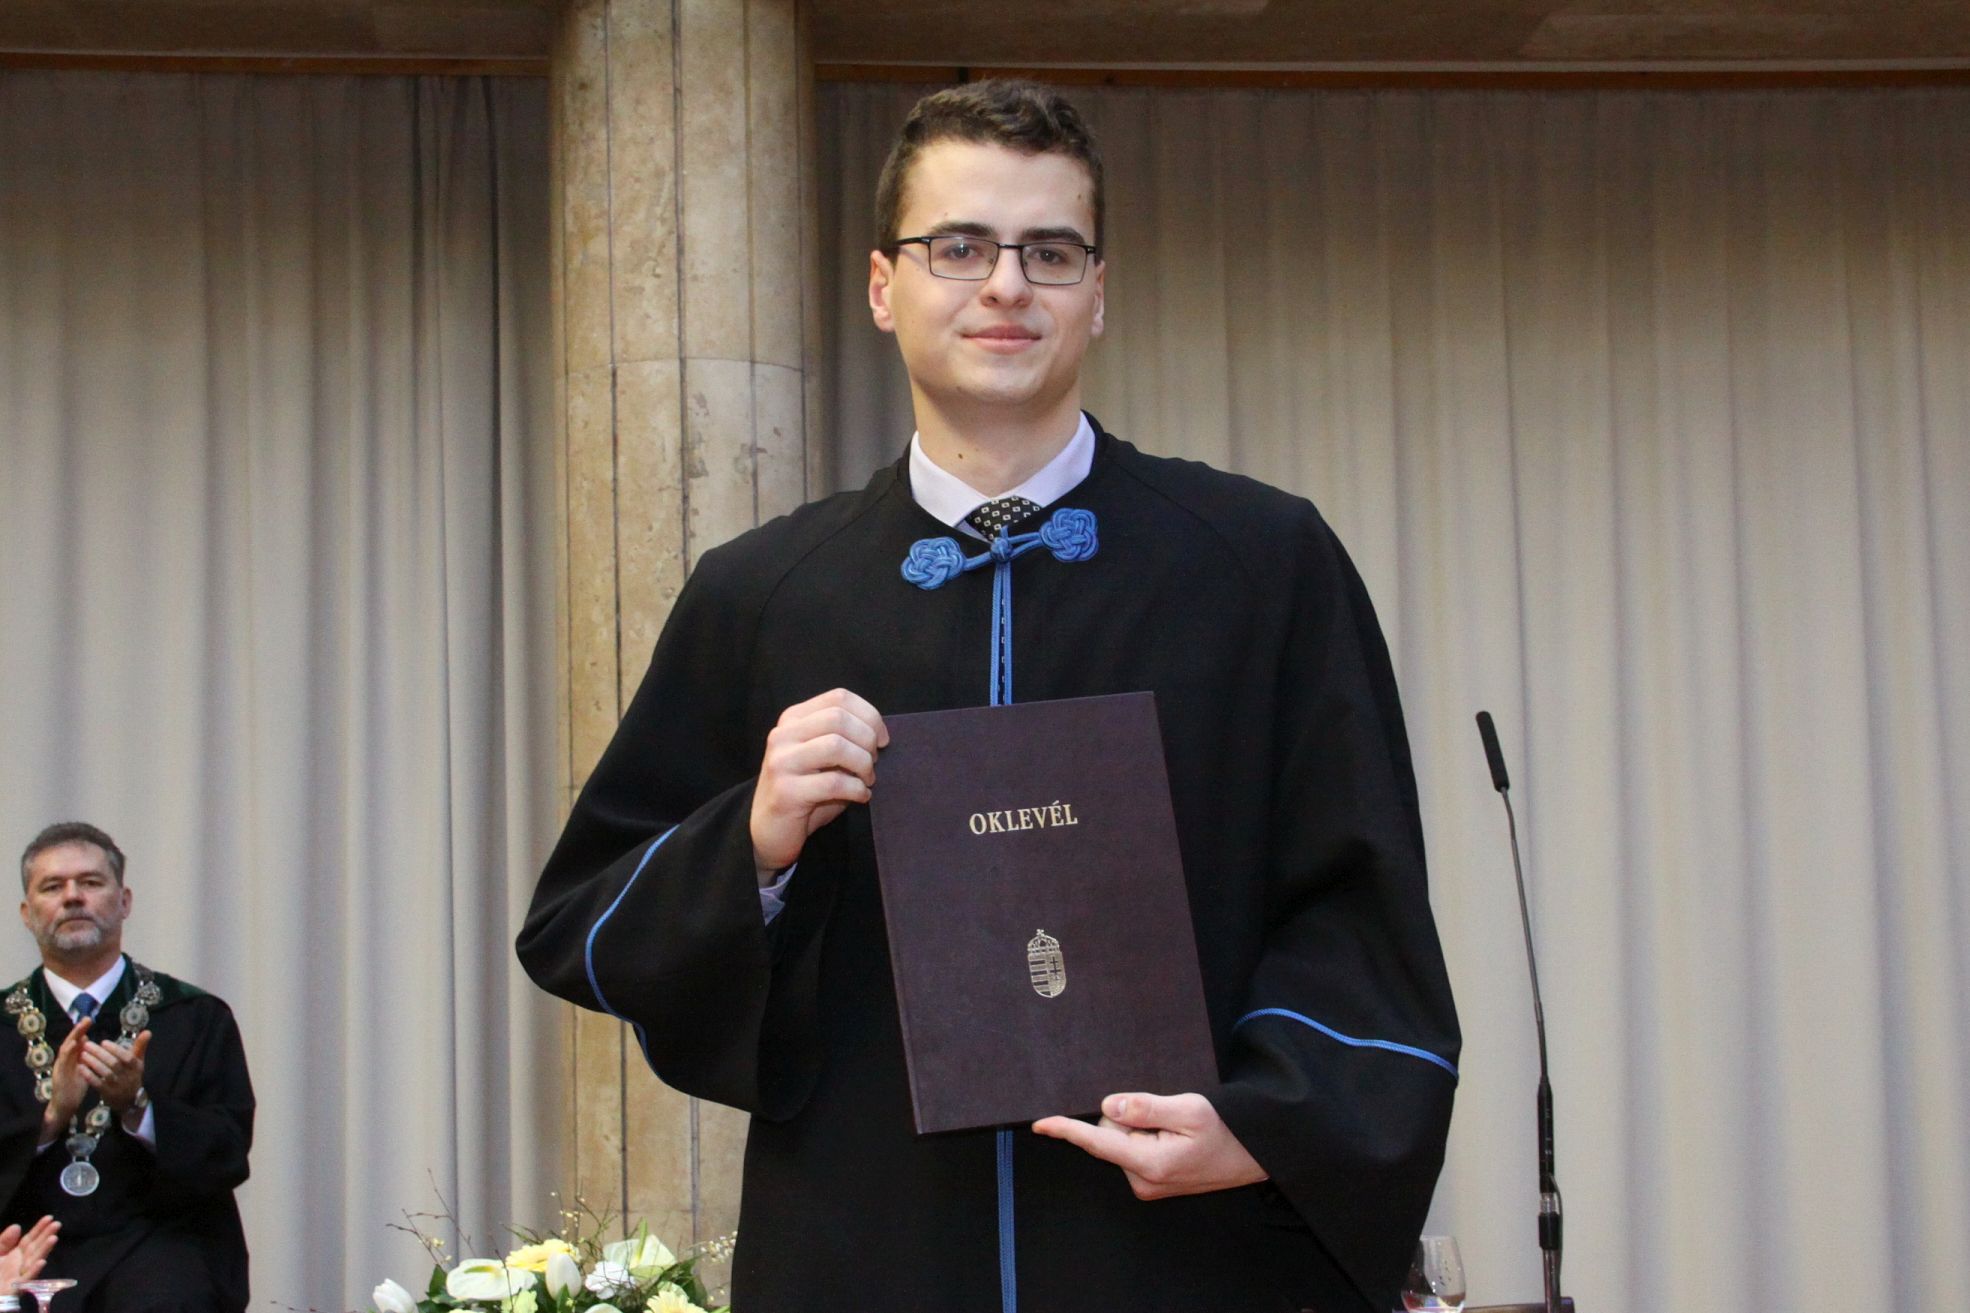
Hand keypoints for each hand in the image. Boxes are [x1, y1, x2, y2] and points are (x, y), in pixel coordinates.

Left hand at [0, 1216, 58, 1286]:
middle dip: (46, 1236)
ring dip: (45, 1250)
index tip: (49, 1218)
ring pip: (34, 1260)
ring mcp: (20, 1274)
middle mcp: (21, 1263)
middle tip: (57, 1224)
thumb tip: (17, 1226)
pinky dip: (35, 1270)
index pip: (30, 1239)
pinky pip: (27, 1278)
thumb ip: (4, 1241)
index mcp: (16, 1255)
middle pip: (35, 1247)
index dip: (39, 1229)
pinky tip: (42, 1262)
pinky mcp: (16, 1287)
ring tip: (53, 1238)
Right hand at [39, 1018, 91, 1142]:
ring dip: (72, 1038)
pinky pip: (63, 1062)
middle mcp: (64, 1060)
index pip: (76, 1042)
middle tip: (86, 1019)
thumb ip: (87, 1058)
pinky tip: (73, 1045)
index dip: (81, 1031)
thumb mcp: (84, 1069)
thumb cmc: (76, 1086)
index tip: (89, 1020)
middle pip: (70, 1042)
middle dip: (78, 1030)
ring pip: (65, 1050)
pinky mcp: (59, 1075)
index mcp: (72, 1058)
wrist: (65, 1104)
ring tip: (80, 1029)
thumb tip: (93, 1045)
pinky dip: (68, 1052)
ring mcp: (60, 1067)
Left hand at [80, 1029, 148, 1111]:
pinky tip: (81, 1067)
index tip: (103, 1042)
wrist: (129, 1099)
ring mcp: (117, 1086)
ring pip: (105, 1073)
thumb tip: (148, 1031)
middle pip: (114, 1063)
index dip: (115, 1049)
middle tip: (87, 1045)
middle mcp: (128, 1076)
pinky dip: (89, 1075)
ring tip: (82, 1054)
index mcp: (136, 1067)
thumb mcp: (138, 1061)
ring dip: (93, 1063)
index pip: (127, 1057)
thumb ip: (140, 1046)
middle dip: (100, 1053)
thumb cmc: (131, 1075)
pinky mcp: (107, 1093)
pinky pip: (97, 1083)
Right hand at [750, 688, 888, 878]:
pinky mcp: (786, 791)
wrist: (770, 831)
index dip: (869, 715)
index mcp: (793, 719)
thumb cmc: (806, 792)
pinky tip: (861, 796)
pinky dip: (857, 789)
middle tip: (873, 762)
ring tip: (867, 779)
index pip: (838, 698)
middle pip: (838, 718)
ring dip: (862, 764)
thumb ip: (843, 738)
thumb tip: (880, 735)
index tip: (883, 739)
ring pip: (836, 746)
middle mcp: (783, 735)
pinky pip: (834, 782)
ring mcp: (781, 762)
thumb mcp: (822, 758)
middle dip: (867, 739)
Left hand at [1032, 1092, 1267, 1199]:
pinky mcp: (1152, 1182)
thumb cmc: (1226, 1130)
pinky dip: (1147, 1136)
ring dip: (1141, 1127)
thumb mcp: (1189, 1109)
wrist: (1253, 1155)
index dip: (1067, 1130)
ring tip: (1176, 1127)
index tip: (1040, 1124)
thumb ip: (1145, 1108)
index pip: (1098, 1143)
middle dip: (1129, 1117)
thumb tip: (1108, 1107)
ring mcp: (1147, 1184)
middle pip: (1110, 1134)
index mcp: (1149, 1164)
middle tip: (1167, 1113)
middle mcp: (1142, 1180)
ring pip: (1122, 1140)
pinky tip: (1173, 1136)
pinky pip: (1133, 1148)